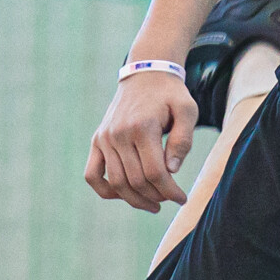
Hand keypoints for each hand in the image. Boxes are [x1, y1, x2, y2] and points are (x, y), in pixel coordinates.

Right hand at [84, 70, 195, 212]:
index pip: (155, 172)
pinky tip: (124, 195)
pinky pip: (92, 174)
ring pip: (116, 183)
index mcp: (142, 126)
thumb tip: (172, 170)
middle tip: (169, 199)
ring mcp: (104, 138)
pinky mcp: (97, 140)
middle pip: (136, 181)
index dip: (170, 191)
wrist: (145, 75)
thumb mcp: (188, 110)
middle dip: (156, 196)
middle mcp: (119, 133)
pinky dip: (106, 190)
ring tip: (153, 204)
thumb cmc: (170, 95)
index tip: (182, 199)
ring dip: (135, 200)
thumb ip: (184, 140)